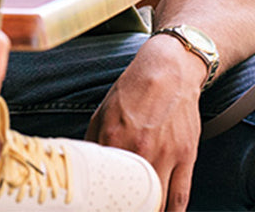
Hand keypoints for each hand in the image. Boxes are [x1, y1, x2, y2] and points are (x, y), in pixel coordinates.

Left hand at [86, 37, 202, 210]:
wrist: (167, 72)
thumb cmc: (133, 91)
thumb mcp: (103, 111)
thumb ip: (93, 139)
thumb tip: (84, 163)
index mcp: (112, 138)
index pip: (104, 181)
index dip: (103, 198)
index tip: (100, 202)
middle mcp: (138, 149)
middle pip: (132, 197)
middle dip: (127, 207)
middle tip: (121, 206)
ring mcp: (165, 156)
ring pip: (158, 202)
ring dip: (150, 211)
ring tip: (142, 210)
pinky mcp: (186, 157)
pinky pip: (181, 195)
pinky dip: (173, 211)